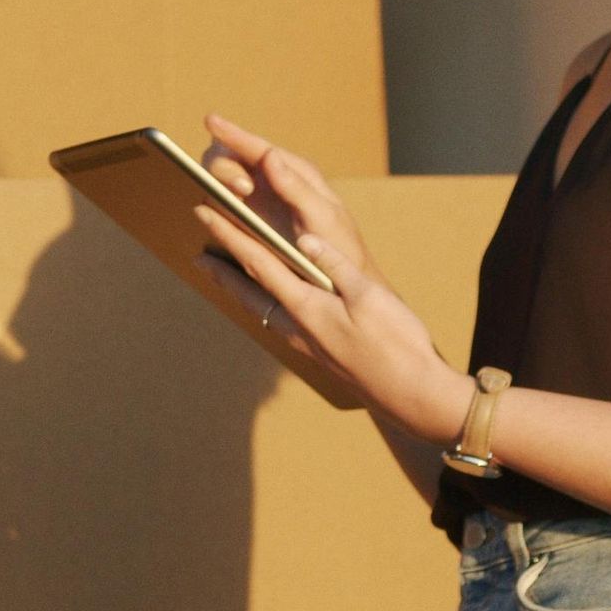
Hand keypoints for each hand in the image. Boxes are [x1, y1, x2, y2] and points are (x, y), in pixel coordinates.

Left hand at [196, 114, 471, 442]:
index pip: (259, 264)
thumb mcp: (369, 297)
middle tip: (198, 257)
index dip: (231, 237)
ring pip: (263, 310)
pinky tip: (272, 306)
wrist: (412, 395)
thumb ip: (336, 266)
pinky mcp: (321, 353)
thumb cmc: (397, 344)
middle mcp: (299, 328)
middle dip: (223, 272)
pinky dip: (265, 306)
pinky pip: (280, 322)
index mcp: (308, 308)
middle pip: (249, 293)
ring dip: (240, 291)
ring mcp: (308, 344)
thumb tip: (306, 240)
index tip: (206, 215)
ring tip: (225, 279)